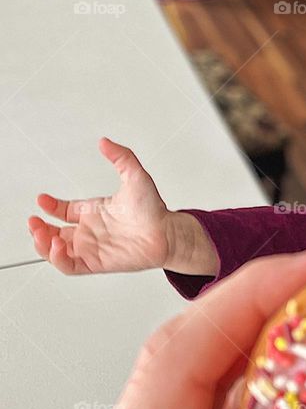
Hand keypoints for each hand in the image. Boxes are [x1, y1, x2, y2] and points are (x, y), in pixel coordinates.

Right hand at [28, 137, 172, 274]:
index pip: (65, 211)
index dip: (50, 206)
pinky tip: (55, 246)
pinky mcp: (97, 263)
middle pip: (55, 234)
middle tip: (34, 221)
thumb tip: (106, 142)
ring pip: (58, 251)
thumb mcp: (136, 177)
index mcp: (96, 212)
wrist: (168, 234)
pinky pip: (70, 266)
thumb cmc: (155, 211)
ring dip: (43, 244)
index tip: (42, 199)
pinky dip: (58, 259)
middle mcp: (92, 231)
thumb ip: (122, 158)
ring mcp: (93, 248)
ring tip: (40, 232)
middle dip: (39, 229)